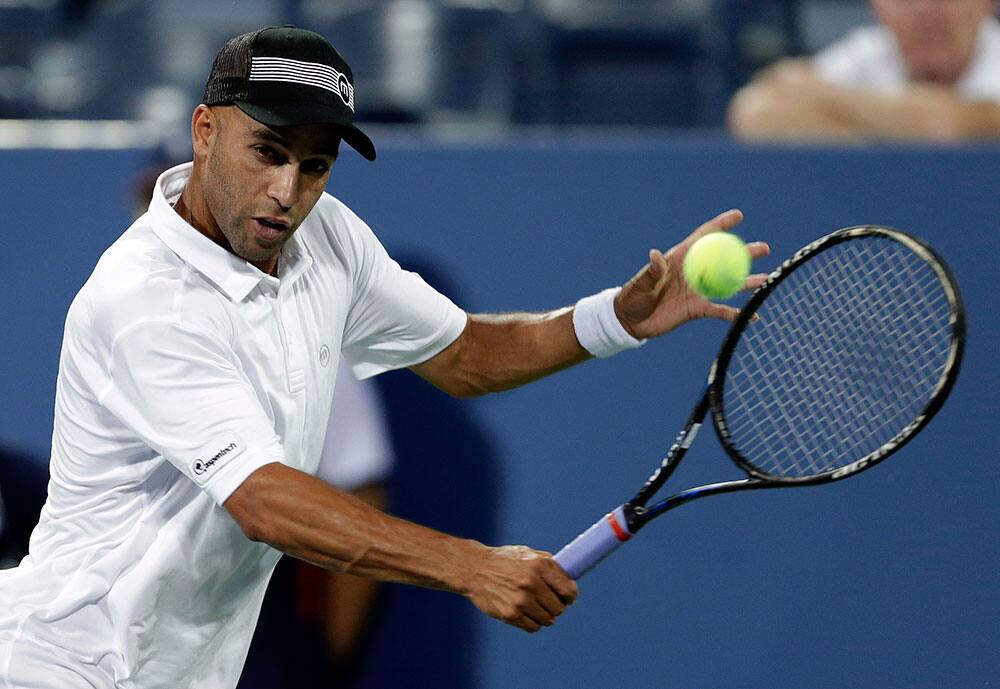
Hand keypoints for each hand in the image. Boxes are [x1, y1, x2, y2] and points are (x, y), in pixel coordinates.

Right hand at [464, 545, 578, 632]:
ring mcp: (522, 600)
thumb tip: (569, 577)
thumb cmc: (503, 560)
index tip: (568, 598)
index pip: (568, 590)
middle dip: (557, 606)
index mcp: (540, 565)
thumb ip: (548, 563)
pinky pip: (533, 627)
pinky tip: (525, 613)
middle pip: (559, 607)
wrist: (474, 569)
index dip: (570, 596)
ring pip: (548, 619)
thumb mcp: (527, 554)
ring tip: (535, 607)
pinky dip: (532, 623)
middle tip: (549, 603)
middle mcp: (532, 583)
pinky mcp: (511, 614)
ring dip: (544, 616)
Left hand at [614, 209, 769, 339]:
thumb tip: (655, 255)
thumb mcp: (641, 282)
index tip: (739, 215)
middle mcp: (694, 272)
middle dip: (745, 253)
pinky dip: (736, 313)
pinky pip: (721, 311)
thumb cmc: (633, 296)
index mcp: (681, 258)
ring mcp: (697, 291)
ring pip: (728, 284)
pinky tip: (754, 316)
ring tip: (769, 279)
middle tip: (765, 249)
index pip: (704, 237)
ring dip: (748, 282)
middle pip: (724, 259)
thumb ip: (652, 271)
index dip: (721, 225)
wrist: (630, 321)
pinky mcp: (697, 310)